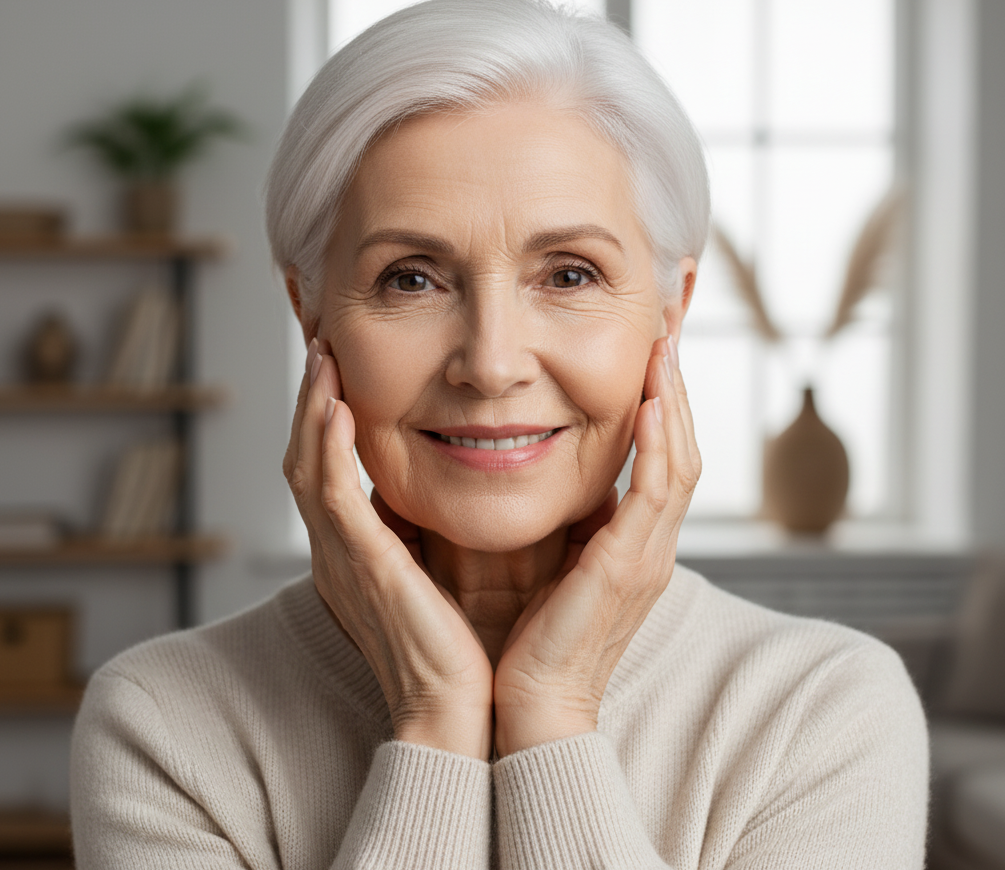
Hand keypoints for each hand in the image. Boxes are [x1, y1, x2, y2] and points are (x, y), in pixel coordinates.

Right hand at [284, 338, 493, 758]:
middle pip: (306, 458)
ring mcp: (342, 558)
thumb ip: (437, 529)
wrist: (456, 712)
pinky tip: (337, 409)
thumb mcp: (442, 573)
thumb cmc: (458, 648)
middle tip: (320, 347)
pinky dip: (328, 450)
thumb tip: (471, 479)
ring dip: (312, 409)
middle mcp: (337, 550)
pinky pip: (331, 498)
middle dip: (311, 400)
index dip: (327, 419)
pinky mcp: (361, 567)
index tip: (342, 370)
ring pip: (307, 467)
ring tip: (322, 358)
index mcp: (357, 551)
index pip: (328, 470)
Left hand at [493, 335, 699, 756]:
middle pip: (681, 444)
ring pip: (680, 461)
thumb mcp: (547, 562)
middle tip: (671, 322)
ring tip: (665, 344)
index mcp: (632, 540)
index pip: (659, 453)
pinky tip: (650, 403)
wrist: (529, 706)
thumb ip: (557, 515)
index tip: (648, 344)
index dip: (659, 398)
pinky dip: (658, 446)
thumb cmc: (529, 636)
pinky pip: (657, 495)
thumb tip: (532, 465)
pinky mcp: (631, 568)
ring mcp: (649, 556)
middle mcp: (651, 543)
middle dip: (676, 382)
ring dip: (674, 400)